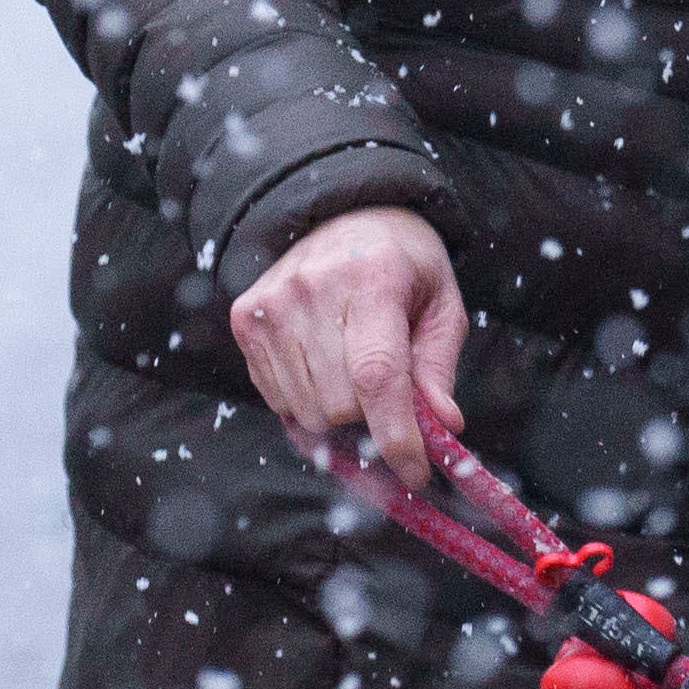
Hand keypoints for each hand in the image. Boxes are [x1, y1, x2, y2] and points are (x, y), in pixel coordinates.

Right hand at [230, 204, 471, 488]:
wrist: (344, 214)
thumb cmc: (404, 267)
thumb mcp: (441, 305)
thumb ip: (439, 367)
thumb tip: (443, 428)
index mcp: (372, 278)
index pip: (377, 376)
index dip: (397, 436)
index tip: (416, 474)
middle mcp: (312, 288)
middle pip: (340, 404)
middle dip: (372, 417)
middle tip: (389, 395)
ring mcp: (270, 304)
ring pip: (307, 411)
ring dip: (339, 412)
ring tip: (353, 368)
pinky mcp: (245, 318)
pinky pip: (277, 400)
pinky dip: (307, 399)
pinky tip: (323, 363)